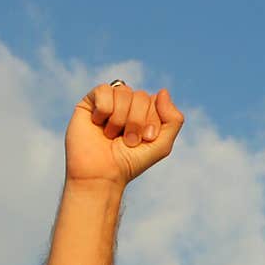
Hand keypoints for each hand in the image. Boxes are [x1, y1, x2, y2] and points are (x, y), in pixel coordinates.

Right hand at [64, 83, 184, 187]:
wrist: (101, 173)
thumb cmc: (130, 162)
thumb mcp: (162, 146)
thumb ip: (173, 120)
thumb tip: (163, 91)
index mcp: (145, 113)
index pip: (156, 101)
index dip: (153, 120)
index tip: (147, 138)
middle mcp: (128, 105)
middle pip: (141, 96)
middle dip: (137, 121)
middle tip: (129, 141)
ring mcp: (110, 102)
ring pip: (123, 92)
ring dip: (120, 119)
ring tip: (112, 135)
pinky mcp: (90, 101)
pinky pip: (104, 90)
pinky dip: (104, 110)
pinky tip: (99, 123)